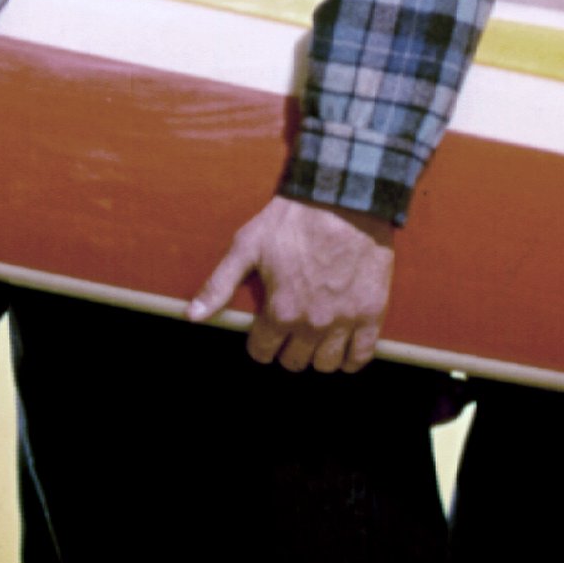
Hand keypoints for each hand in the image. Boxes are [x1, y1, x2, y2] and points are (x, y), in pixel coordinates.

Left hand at [189, 196, 396, 371]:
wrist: (343, 198)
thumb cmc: (293, 219)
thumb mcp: (247, 246)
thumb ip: (219, 284)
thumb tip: (192, 316)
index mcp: (279, 311)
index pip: (263, 352)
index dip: (260, 343)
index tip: (264, 332)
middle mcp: (311, 323)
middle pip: (294, 361)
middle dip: (288, 349)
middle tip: (290, 332)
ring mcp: (344, 320)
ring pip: (325, 364)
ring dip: (317, 356)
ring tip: (316, 341)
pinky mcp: (371, 312)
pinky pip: (361, 355)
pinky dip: (351, 360)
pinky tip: (344, 351)